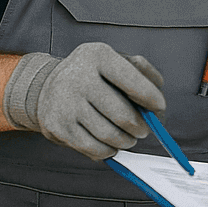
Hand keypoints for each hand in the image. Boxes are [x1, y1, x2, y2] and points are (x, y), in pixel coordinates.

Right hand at [5, 43, 165, 160]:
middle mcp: (78, 77)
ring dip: (126, 141)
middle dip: (141, 127)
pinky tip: (111, 144)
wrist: (48, 85)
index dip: (151, 98)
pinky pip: (93, 149)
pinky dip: (109, 150)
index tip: (159, 107)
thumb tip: (157, 106)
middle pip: (122, 115)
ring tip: (129, 137)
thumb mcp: (116, 60)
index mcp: (97, 56)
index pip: (132, 81)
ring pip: (109, 135)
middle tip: (144, 130)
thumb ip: (143, 74)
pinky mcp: (57, 127)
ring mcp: (65, 103)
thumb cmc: (93, 74)